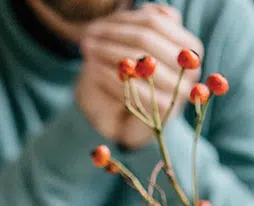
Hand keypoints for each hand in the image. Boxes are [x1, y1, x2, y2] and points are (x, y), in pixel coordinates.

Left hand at [80, 4, 202, 148]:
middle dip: (114, 35)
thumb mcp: (138, 47)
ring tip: (88, 49)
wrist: (127, 120)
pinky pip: (137, 88)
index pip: (156, 22)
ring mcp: (181, 88)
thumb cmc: (132, 77)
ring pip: (140, 61)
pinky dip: (113, 77)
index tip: (97, 23)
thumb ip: (148, 25)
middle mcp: (192, 66)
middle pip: (147, 39)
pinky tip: (95, 70)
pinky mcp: (166, 108)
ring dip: (110, 53)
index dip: (125, 20)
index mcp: (191, 46)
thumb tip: (150, 9)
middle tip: (87, 36)